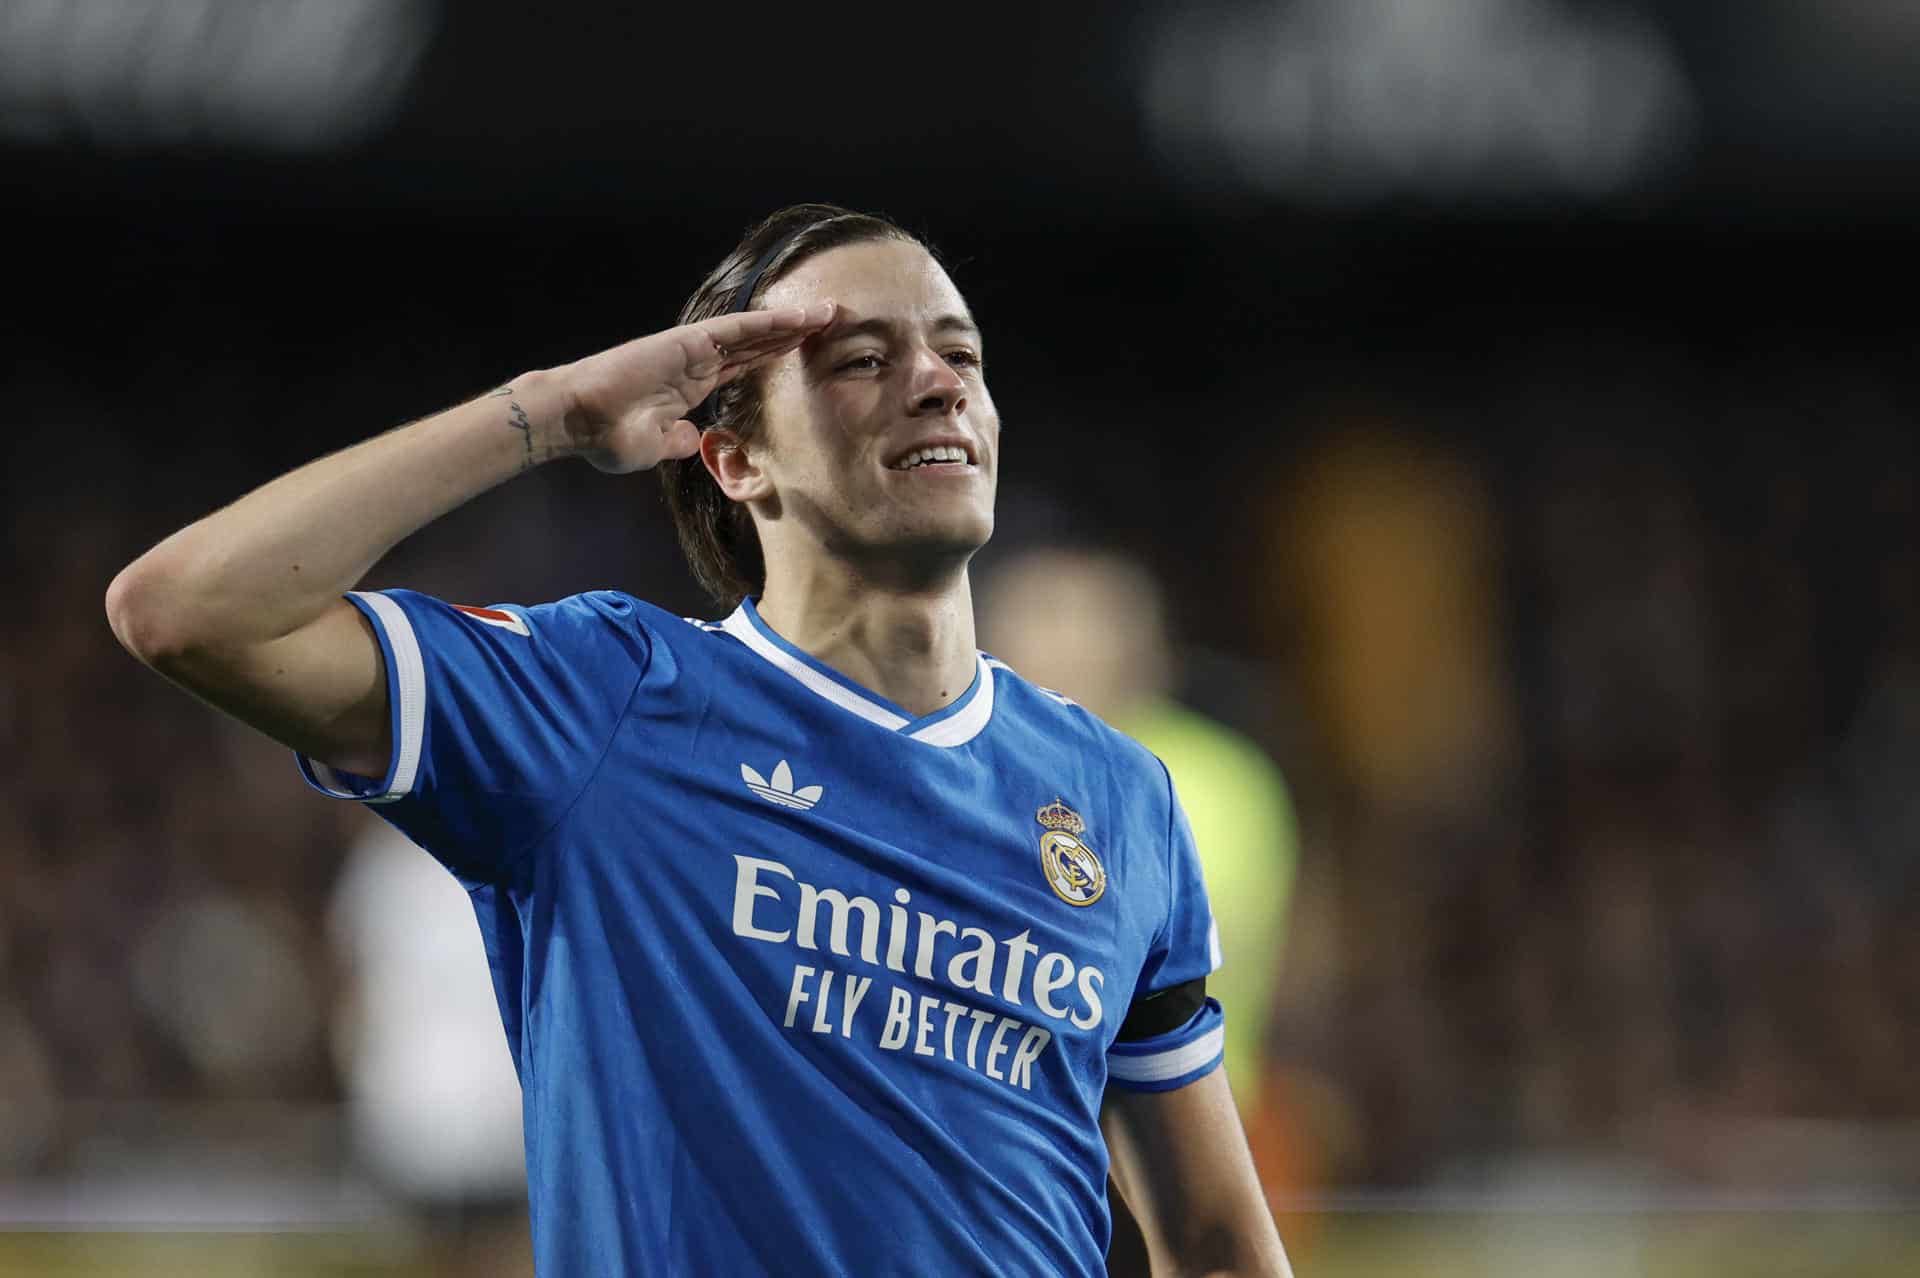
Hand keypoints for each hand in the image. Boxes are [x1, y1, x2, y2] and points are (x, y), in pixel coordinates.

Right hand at [553, 302, 836, 473]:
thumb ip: (677, 441)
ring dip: (791, 324)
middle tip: (831, 323)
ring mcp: (692, 350)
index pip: (744, 367)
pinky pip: (735, 330)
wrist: (576, 420)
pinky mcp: (686, 342)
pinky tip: (797, 319)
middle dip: (793, 335)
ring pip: (753, 332)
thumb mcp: (654, 446)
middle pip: (756, 345)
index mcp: (691, 386)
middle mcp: (696, 363)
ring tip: (828, 314)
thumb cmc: (606, 436)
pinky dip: (767, 323)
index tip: (806, 353)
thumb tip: (696, 438)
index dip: (775, 358)